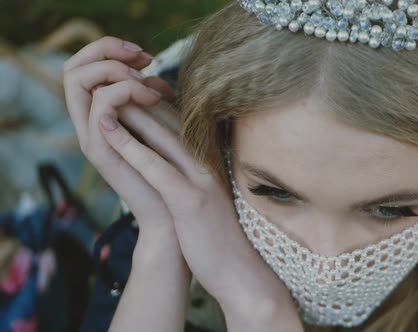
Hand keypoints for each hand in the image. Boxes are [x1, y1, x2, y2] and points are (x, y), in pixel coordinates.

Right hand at [63, 36, 177, 240]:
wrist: (174, 220)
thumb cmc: (175, 176)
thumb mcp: (166, 131)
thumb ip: (156, 105)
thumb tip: (157, 79)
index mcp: (105, 119)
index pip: (85, 69)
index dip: (110, 50)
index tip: (146, 57)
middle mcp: (92, 126)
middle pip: (74, 71)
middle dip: (107, 52)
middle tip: (143, 59)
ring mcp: (93, 139)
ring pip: (83, 84)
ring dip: (118, 73)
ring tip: (149, 85)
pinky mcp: (101, 155)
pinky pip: (99, 112)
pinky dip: (121, 95)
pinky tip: (150, 96)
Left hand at [64, 36, 302, 330]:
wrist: (239, 270)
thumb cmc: (219, 236)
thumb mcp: (209, 196)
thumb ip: (196, 171)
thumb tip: (176, 158)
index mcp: (211, 161)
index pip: (181, 122)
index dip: (154, 101)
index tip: (131, 90)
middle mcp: (208, 164)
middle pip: (171, 121)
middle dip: (140, 98)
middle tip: (112, 82)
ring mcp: (201, 180)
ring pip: (163, 136)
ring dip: (131, 112)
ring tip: (104, 95)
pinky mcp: (189, 200)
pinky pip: (156, 166)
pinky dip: (130, 146)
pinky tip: (108, 130)